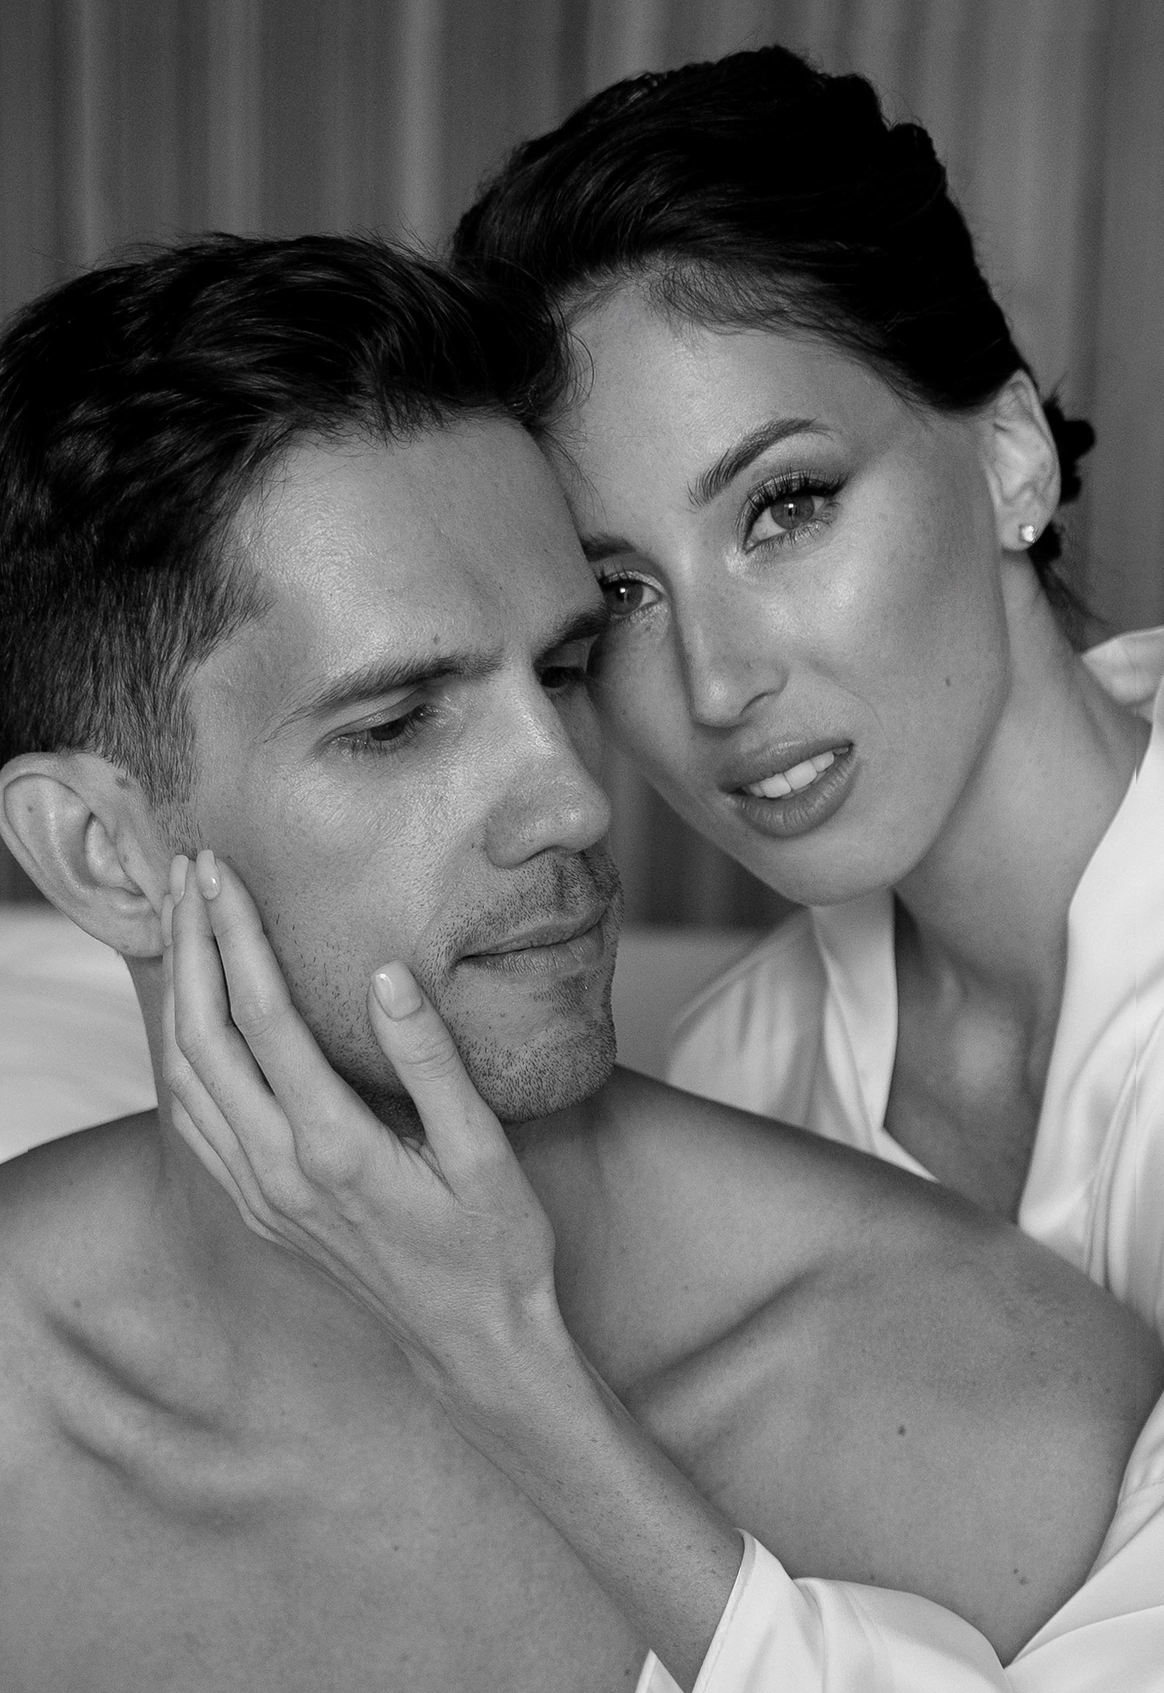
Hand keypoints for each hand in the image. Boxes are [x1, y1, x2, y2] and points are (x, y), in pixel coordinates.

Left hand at [163, 851, 741, 1689]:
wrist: (477, 1348)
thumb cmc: (496, 1250)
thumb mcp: (484, 1154)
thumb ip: (431, 1062)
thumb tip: (386, 975)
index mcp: (332, 1147)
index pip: (262, 1017)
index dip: (235, 935)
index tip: (222, 872)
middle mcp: (279, 1172)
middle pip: (202, 1038)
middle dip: (189, 947)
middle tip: (188, 873)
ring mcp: (262, 1197)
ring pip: (182, 1080)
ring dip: (176, 995)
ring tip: (182, 925)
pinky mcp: (262, 1211)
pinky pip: (192, 1123)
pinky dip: (177, 1058)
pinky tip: (190, 1023)